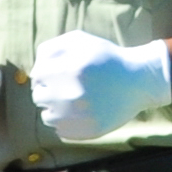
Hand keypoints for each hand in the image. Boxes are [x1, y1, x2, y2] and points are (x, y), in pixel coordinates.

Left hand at [29, 32, 171, 140]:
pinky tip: (79, 112)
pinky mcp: (86, 131)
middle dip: (49, 91)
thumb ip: (51, 48)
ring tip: (72, 101)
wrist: (137, 81)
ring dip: (55, 108)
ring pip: (47, 116)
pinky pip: (60, 130)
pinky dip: (66, 122)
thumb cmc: (106, 58)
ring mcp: (78, 116)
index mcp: (67, 69)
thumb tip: (34, 67)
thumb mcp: (80, 40)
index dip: (46, 74)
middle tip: (66, 88)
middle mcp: (70, 94)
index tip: (59, 74)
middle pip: (39, 97)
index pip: (36, 76)